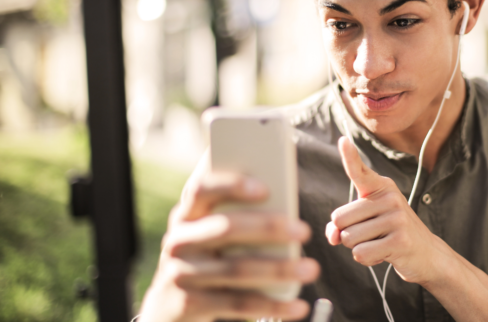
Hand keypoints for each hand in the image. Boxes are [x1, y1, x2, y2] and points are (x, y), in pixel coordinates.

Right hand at [138, 153, 319, 321]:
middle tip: (304, 231)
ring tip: (311, 269)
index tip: (266, 188)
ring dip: (279, 269)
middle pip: (226, 228)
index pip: (203, 189)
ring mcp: (181, 273)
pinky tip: (298, 306)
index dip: (232, 186)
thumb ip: (237, 214)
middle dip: (268, 228)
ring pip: (237, 269)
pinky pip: (238, 304)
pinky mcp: (189, 304)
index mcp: (187, 214)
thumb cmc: (207, 256)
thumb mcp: (211, 232)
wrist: (170, 305)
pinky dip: (272, 306)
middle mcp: (179, 241)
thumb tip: (285, 198)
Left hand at [325, 137, 451, 284]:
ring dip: (357, 247)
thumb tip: (332, 235)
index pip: (359, 171)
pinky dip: (367, 259)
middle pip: (340, 219)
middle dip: (347, 234)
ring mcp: (397, 218)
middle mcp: (390, 198)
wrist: (426, 254)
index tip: (342, 140)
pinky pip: (361, 254)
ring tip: (380, 243)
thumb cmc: (389, 234)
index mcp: (381, 187)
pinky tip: (384, 254)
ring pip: (348, 238)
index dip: (349, 156)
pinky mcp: (400, 240)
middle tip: (371, 235)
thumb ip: (342, 226)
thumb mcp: (365, 223)